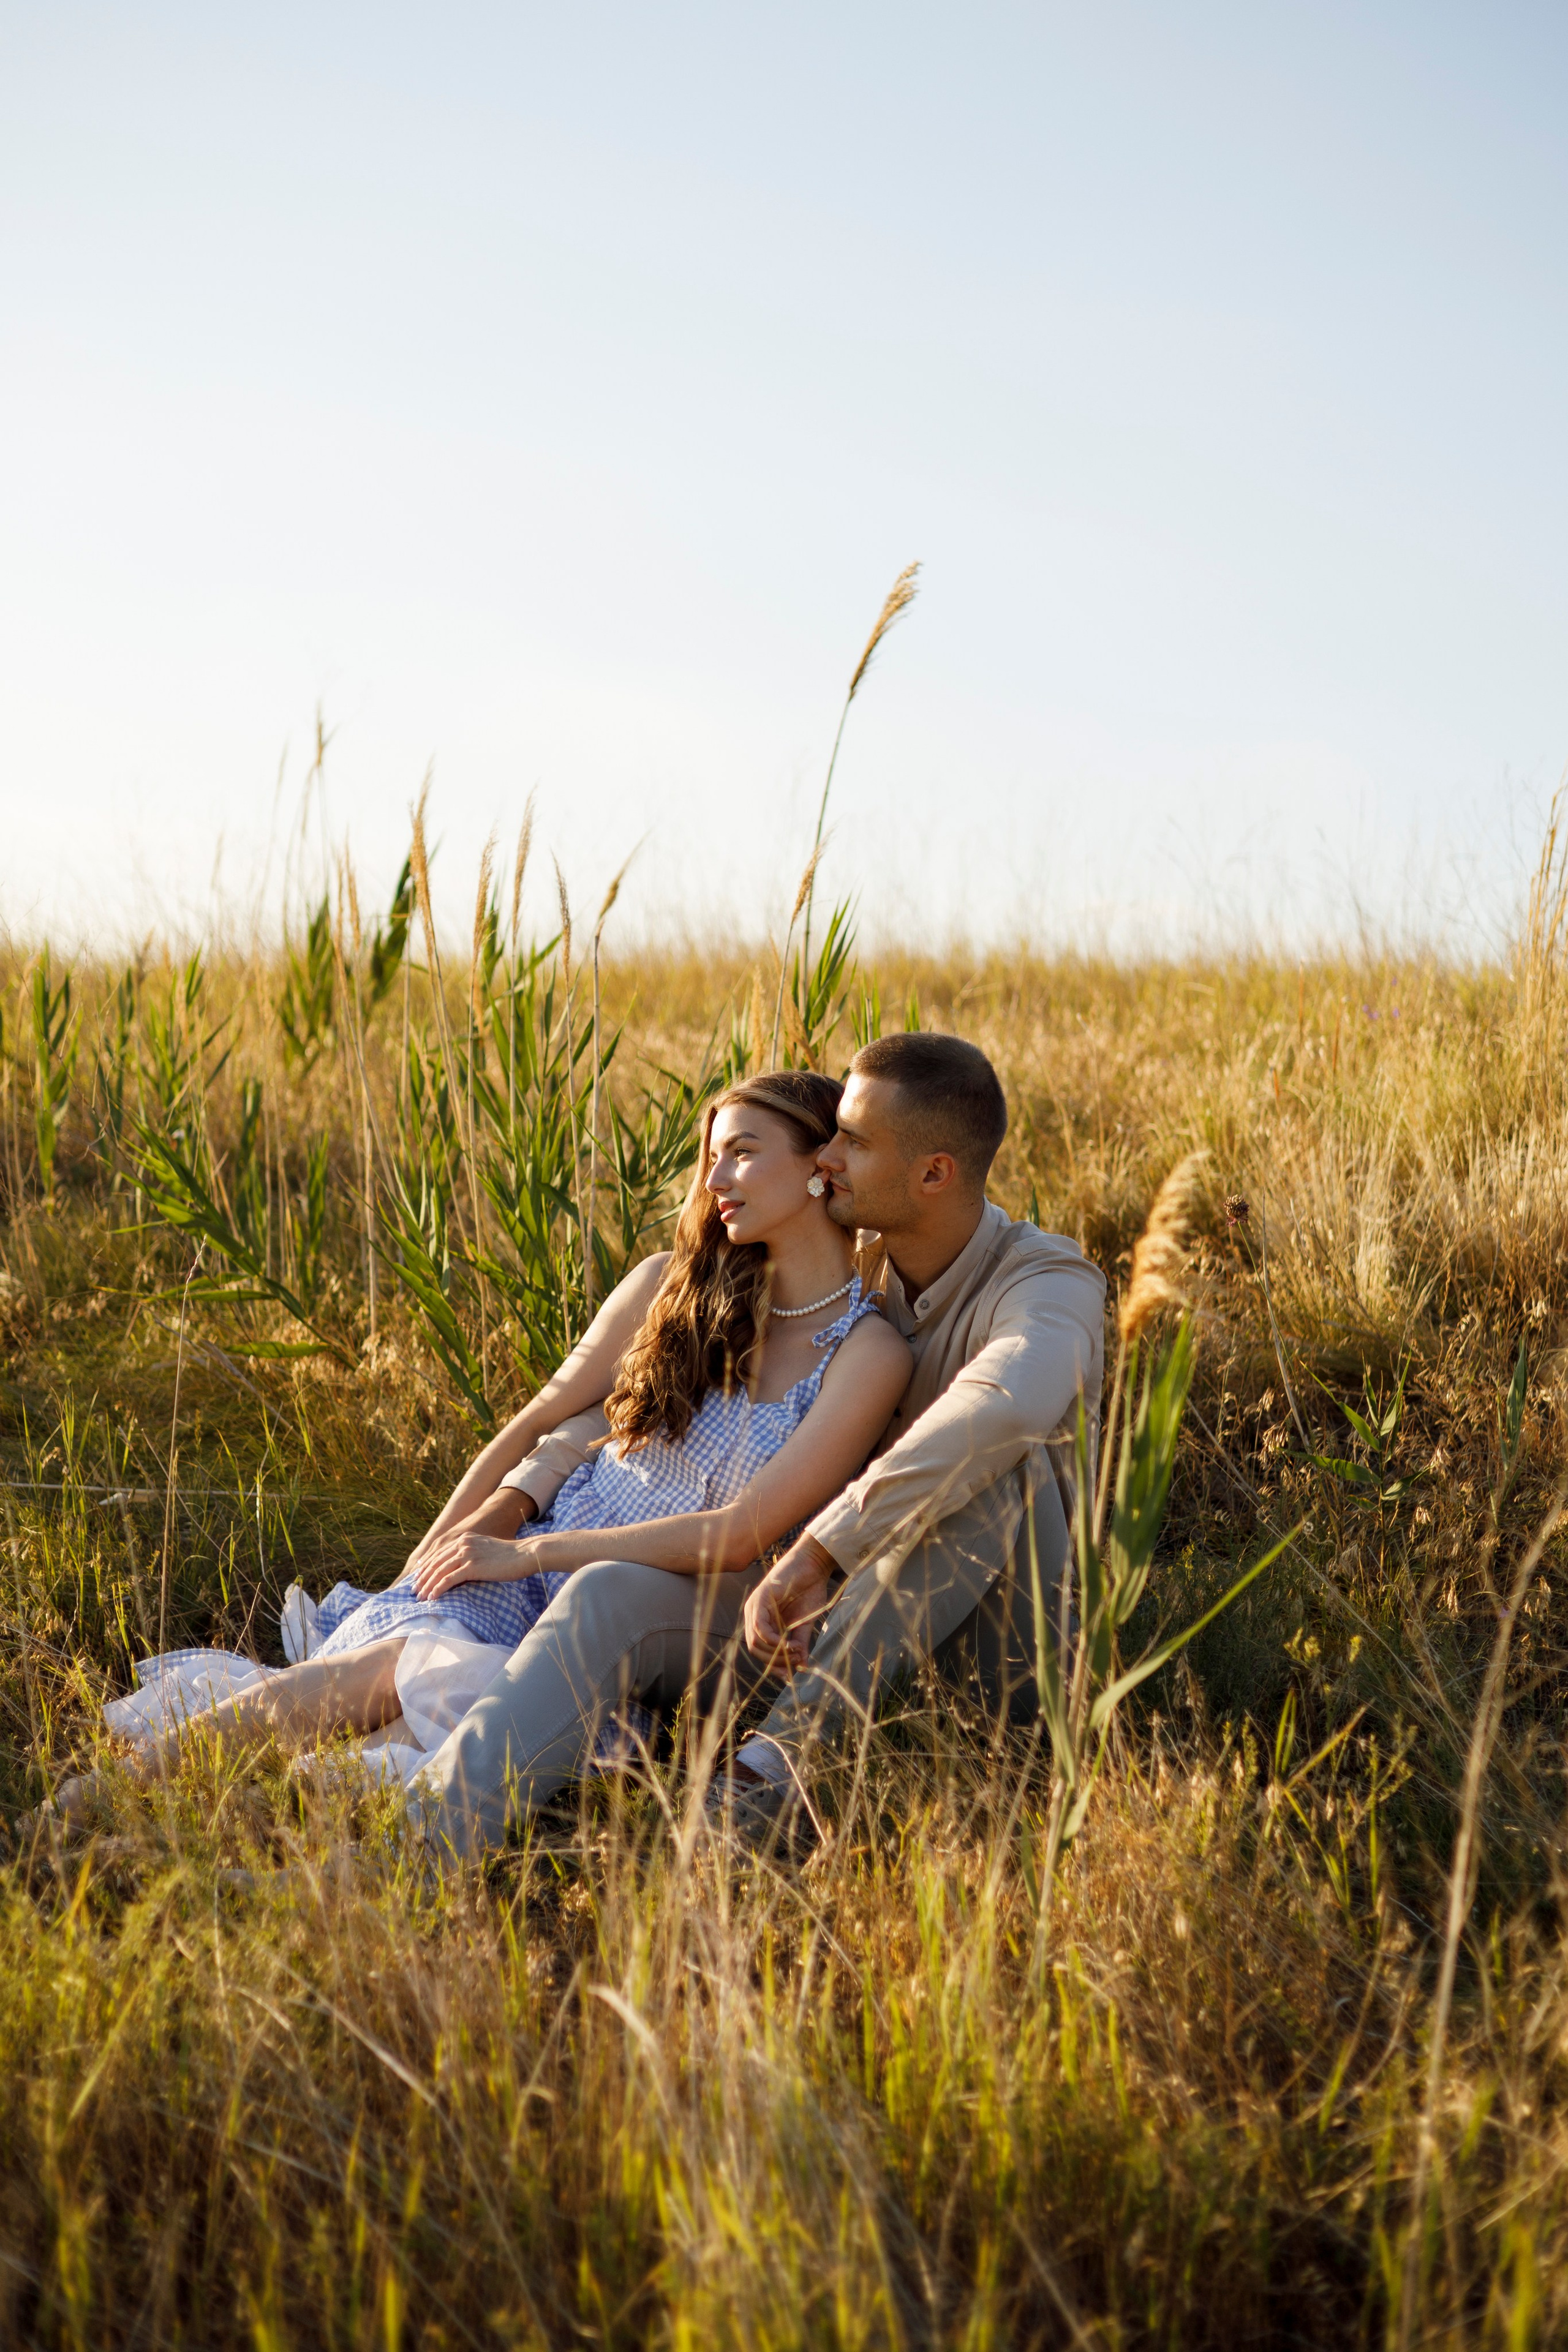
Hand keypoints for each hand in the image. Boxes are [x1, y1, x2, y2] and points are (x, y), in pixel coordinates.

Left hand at [411, 1531, 538, 1599]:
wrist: (524, 1554)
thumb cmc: (509, 1556)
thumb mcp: (485, 1549)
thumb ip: (471, 1554)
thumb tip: (461, 1568)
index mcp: (464, 1538)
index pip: (438, 1553)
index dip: (426, 1567)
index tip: (418, 1578)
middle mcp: (462, 1543)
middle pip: (435, 1562)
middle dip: (422, 1578)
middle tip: (414, 1591)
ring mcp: (467, 1554)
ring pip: (439, 1571)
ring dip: (427, 1586)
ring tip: (420, 1597)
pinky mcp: (472, 1566)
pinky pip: (449, 1579)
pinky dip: (438, 1589)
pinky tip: (432, 1598)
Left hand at [744, 1536, 834, 1672]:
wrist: (814, 1565)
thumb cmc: (809, 1590)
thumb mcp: (805, 1624)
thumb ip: (800, 1645)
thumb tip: (802, 1668)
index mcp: (763, 1621)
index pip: (760, 1651)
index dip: (774, 1665)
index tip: (791, 1675)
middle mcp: (754, 1615)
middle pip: (755, 1649)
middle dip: (776, 1661)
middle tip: (796, 1663)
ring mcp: (754, 1607)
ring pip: (755, 1641)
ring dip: (777, 1652)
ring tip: (797, 1652)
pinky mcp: (759, 1599)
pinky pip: (760, 1627)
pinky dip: (774, 1640)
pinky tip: (790, 1644)